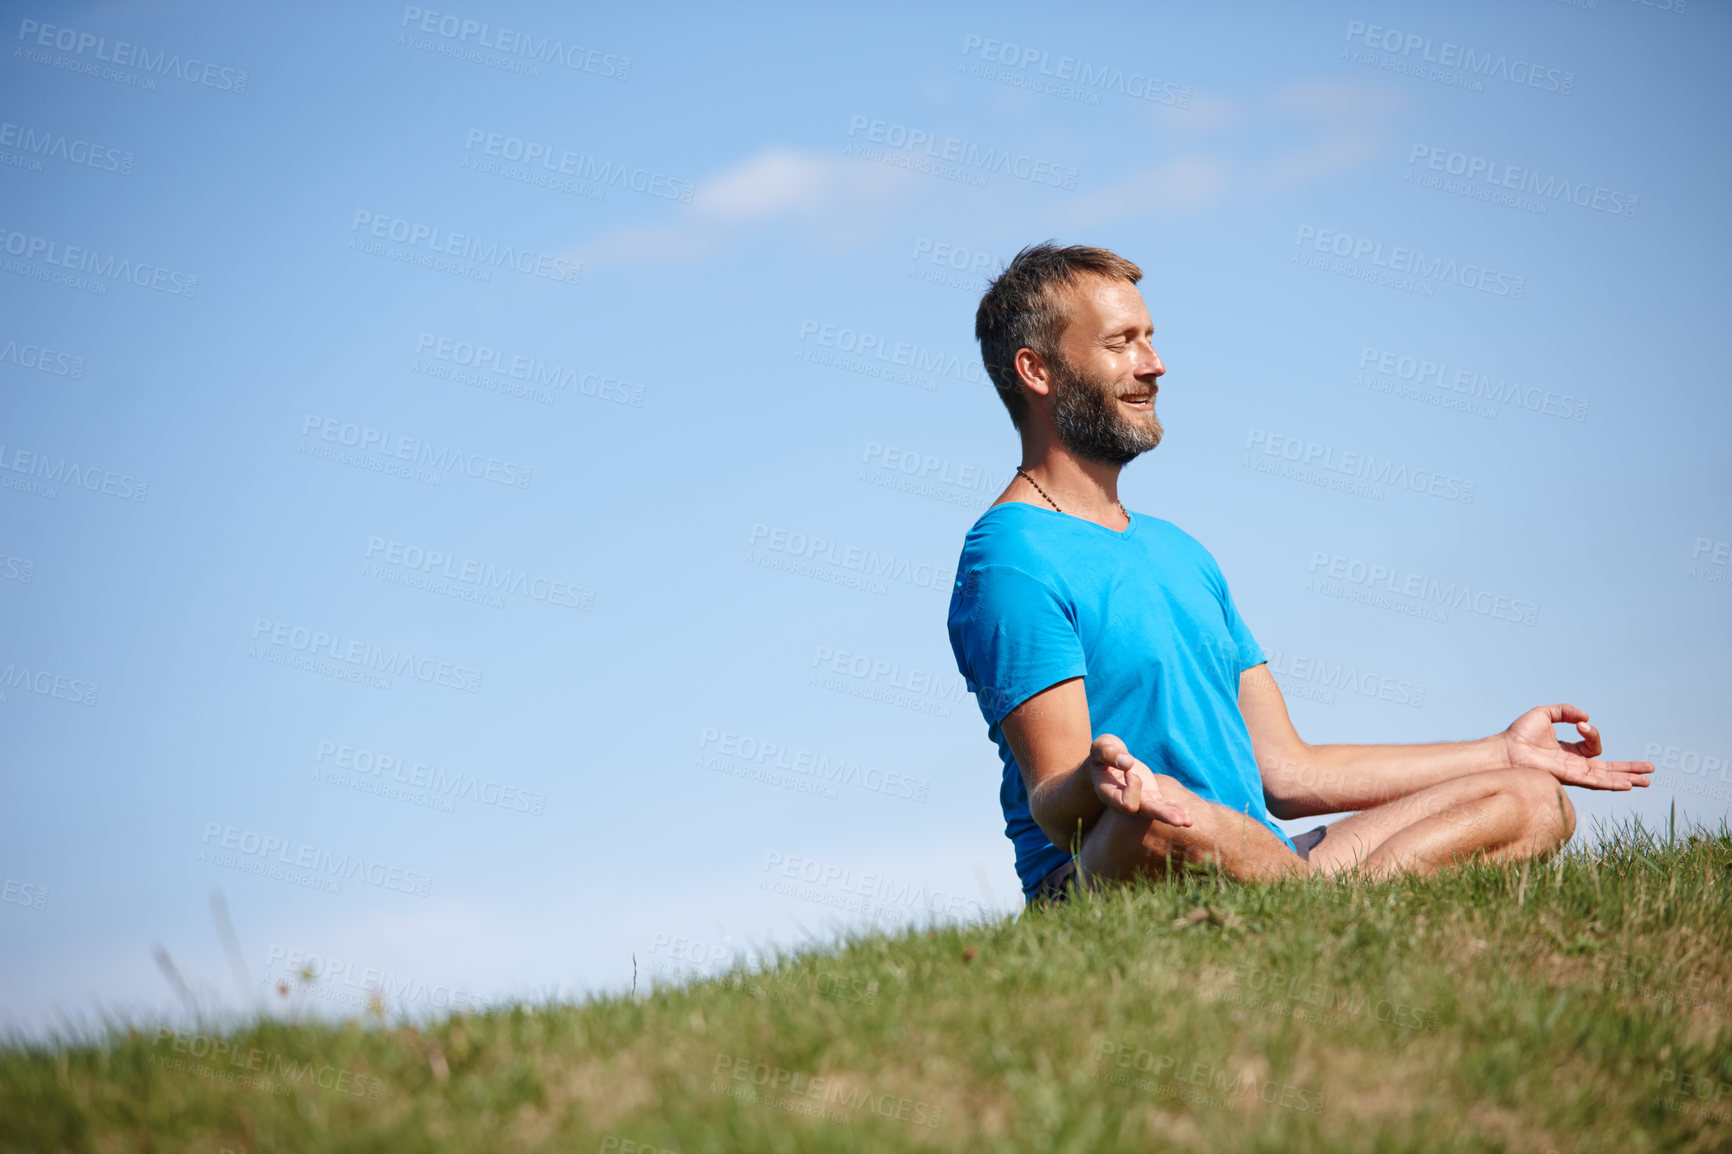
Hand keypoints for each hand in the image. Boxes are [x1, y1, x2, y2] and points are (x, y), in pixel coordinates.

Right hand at [1088, 734, 1193, 825]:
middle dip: (1163, 815)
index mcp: (1110, 794)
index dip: (1133, 784)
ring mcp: (1140, 801)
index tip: (1130, 766)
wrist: (1107, 761)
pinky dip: (1176, 809)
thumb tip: (1128, 762)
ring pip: (1157, 811)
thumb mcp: (1100, 748)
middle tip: (1179, 821)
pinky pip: (1164, 805)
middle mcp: (1125, 803)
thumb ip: (1109, 753)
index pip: (1126, 801)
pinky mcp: (1151, 796)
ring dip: (1173, 815)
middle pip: (1145, 812)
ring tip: (1189, 821)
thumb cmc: (1101, 754)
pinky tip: (1189, 817)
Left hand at [1503, 704, 1653, 790]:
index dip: (1591, 732)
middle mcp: (1573, 765)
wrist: (1504, 750)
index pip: (1593, 746)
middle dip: (1629, 769)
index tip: (1580, 723)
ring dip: (1627, 778)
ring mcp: (1572, 773)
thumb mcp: (1545, 714)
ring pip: (1606, 777)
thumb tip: (1586, 717)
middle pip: (1607, 769)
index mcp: (1568, 752)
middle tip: (1649, 770)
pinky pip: (1594, 782)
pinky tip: (1627, 784)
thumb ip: (1565, 711)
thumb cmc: (1518, 734)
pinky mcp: (1568, 778)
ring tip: (1647, 780)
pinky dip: (1611, 782)